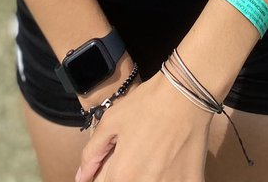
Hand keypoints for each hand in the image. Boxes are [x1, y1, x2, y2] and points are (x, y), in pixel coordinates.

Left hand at [75, 71, 212, 181]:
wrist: (186, 93)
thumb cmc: (146, 104)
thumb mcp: (112, 121)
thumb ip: (93, 153)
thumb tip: (81, 178)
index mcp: (122, 175)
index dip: (107, 175)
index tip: (119, 161)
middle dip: (127, 176)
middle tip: (138, 157)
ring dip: (148, 177)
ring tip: (154, 159)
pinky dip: (170, 179)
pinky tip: (171, 165)